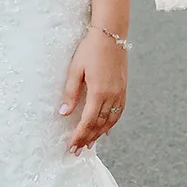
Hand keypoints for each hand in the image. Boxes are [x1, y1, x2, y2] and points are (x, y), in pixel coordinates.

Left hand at [59, 31, 127, 154]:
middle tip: (77, 151)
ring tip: (89, 144)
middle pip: (98, 124)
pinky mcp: (123, 89)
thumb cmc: (90, 50)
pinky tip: (105, 131)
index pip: (87, 121)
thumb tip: (64, 113)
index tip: (71, 146)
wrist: (111, 35)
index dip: (79, 135)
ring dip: (99, 134)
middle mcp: (111, 96)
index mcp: (98, 92)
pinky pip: (118, 112)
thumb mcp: (75, 70)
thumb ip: (70, 93)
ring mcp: (119, 93)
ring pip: (110, 121)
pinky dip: (111, 124)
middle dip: (87, 139)